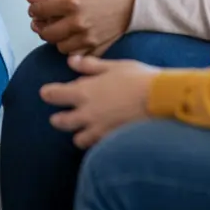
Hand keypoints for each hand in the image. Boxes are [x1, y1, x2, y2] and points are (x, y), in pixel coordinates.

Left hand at [27, 0, 134, 55]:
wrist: (141, 3)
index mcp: (73, 2)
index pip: (41, 9)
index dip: (34, 7)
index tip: (35, 6)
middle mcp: (78, 23)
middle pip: (46, 32)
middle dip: (41, 24)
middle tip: (43, 19)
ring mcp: (88, 38)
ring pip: (59, 46)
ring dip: (55, 38)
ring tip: (59, 28)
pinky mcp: (97, 48)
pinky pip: (76, 55)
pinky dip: (70, 49)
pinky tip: (73, 38)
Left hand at [40, 55, 157, 147]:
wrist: (162, 101)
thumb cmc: (138, 78)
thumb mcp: (113, 66)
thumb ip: (89, 66)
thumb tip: (71, 61)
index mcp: (83, 92)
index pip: (54, 95)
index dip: (48, 94)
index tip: (47, 93)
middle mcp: (86, 114)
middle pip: (60, 122)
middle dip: (59, 119)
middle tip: (63, 116)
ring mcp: (99, 131)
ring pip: (78, 139)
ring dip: (80, 134)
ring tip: (88, 129)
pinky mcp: (113, 143)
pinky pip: (98, 148)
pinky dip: (98, 144)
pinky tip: (106, 137)